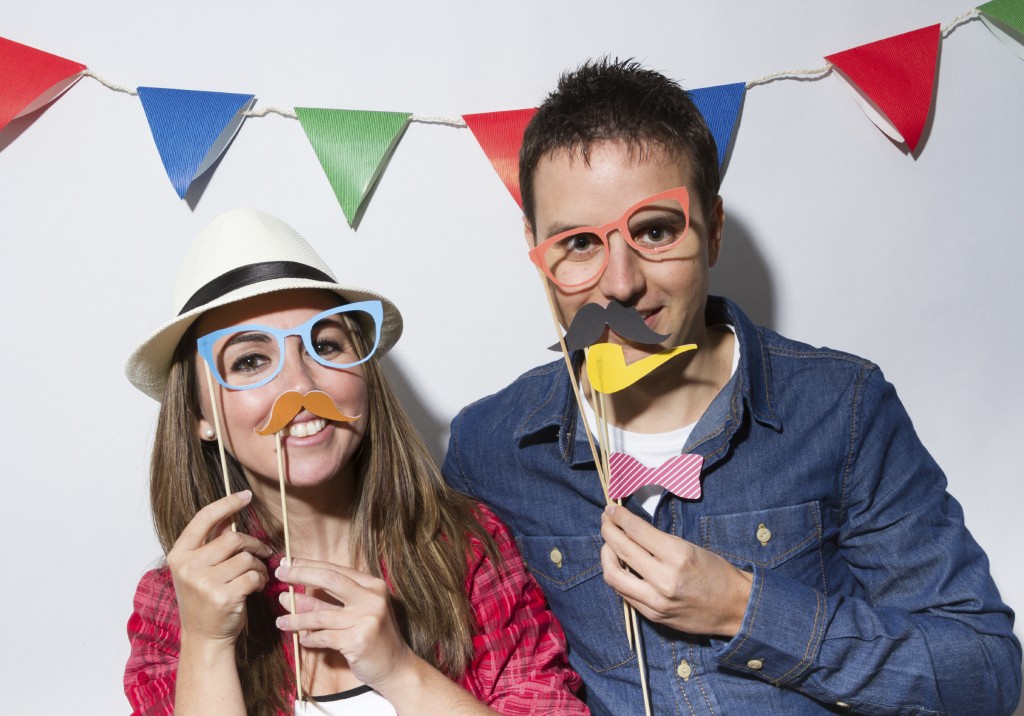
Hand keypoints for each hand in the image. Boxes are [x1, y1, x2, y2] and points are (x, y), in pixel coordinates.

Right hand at [166, 490, 272, 648]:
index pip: (204, 519)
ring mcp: (204, 582)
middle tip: (264, 551)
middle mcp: (188, 567)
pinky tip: (257, 586)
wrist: (204, 638)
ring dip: (259, 565)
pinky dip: (261, 579)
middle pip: (233, 538)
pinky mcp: (223, 596)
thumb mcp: (198, 569)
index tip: (246, 496)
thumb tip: (231, 514)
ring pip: (246, 558)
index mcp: (179, 555)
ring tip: (257, 575)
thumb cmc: (205, 600)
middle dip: (253, 543)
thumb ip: (211, 544)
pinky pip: (253, 575)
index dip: (227, 504)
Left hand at [275, 558, 415, 690]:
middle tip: (279, 575)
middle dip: (300, 575)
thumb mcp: (353, 615)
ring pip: (321, 615)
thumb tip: (292, 596)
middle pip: (329, 579)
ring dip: (296, 618)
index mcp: (372, 586)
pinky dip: (310, 639)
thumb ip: (326, 604)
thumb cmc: (374, 637)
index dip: (310, 565)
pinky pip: (324, 637)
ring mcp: (366, 619)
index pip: (335, 570)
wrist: (396, 666)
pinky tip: (303, 640)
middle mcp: (371, 598)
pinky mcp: (358, 641)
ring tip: (280, 621)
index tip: (289, 563)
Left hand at [601, 504, 752, 636]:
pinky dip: (617, 575)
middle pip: (620, 549)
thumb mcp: (690, 547)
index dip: (618, 516)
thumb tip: (629, 527)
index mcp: (678, 555)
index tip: (611, 508)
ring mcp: (656, 600)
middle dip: (607, 530)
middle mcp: (664, 579)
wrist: (736, 607)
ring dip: (605, 555)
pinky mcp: (653, 615)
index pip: (636, 530)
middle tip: (606, 521)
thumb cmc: (716, 572)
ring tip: (608, 545)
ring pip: (613, 575)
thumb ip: (658, 541)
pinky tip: (619, 565)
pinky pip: (623, 592)